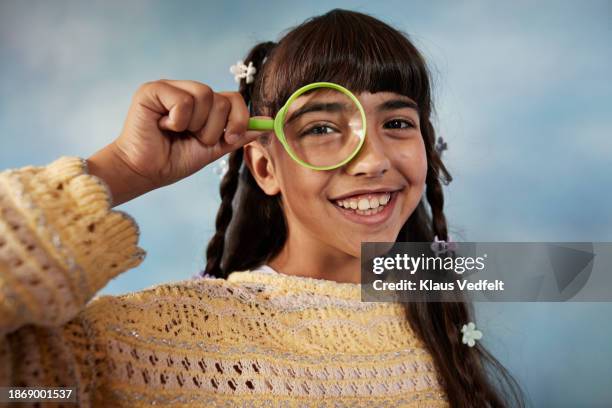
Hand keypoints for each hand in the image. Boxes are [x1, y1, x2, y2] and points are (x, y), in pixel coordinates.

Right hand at [87, 80, 258, 205]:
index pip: (235, 98)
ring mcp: (171, 88)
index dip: (238, 119)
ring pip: (205, 96)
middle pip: (222, 99)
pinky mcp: (153, 89)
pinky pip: (183, 100)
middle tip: (192, 138)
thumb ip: (237, 135)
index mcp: (204, 105)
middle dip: (212, 129)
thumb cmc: (173, 161)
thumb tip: (268, 124)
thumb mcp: (213, 149)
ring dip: (195, 125)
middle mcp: (189, 92)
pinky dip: (177, 120)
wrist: (145, 172)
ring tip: (176, 132)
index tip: (227, 139)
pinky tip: (162, 126)